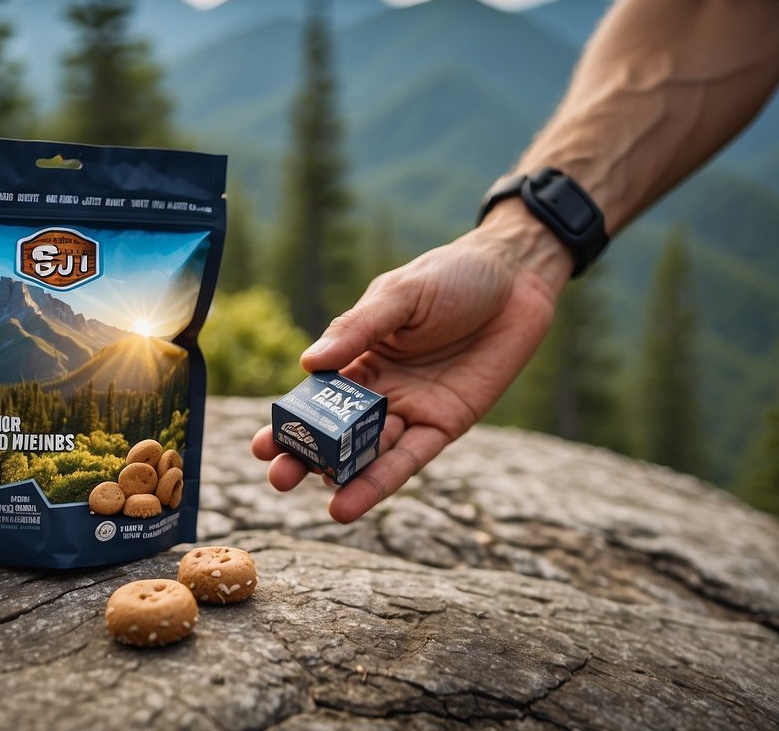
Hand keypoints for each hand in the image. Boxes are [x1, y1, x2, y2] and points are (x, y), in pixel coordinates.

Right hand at [251, 203, 570, 521]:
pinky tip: (352, 502)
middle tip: (278, 478)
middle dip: (307, 456)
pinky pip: (410, 458)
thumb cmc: (453, 276)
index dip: (291, 421)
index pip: (317, 396)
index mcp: (360, 354)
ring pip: (371, 451)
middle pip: (337, 431)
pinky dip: (382, 481)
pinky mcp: (446, 423)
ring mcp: (412, 408)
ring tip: (318, 501)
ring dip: (344, 478)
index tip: (261, 444)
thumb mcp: (400, 295)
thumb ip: (357, 329)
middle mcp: (381, 388)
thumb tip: (308, 364)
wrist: (517, 278)